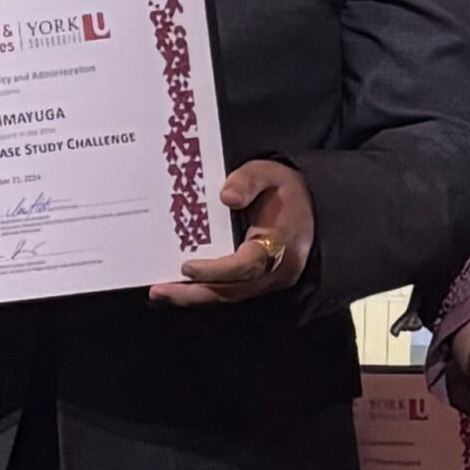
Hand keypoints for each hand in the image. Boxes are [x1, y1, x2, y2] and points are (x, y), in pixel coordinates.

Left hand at [148, 160, 315, 307]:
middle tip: (159, 292)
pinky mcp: (257, 283)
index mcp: (281, 244)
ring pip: (228, 295)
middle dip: (194, 293)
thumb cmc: (285, 190)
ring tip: (160, 293)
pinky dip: (203, 291)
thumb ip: (248, 180)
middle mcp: (276, 271)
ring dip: (193, 297)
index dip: (216, 270)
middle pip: (233, 290)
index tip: (187, 267)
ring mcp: (268, 281)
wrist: (310, 206)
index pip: (248, 265)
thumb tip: (226, 196)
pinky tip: (179, 289)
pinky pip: (229, 292)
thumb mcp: (269, 173)